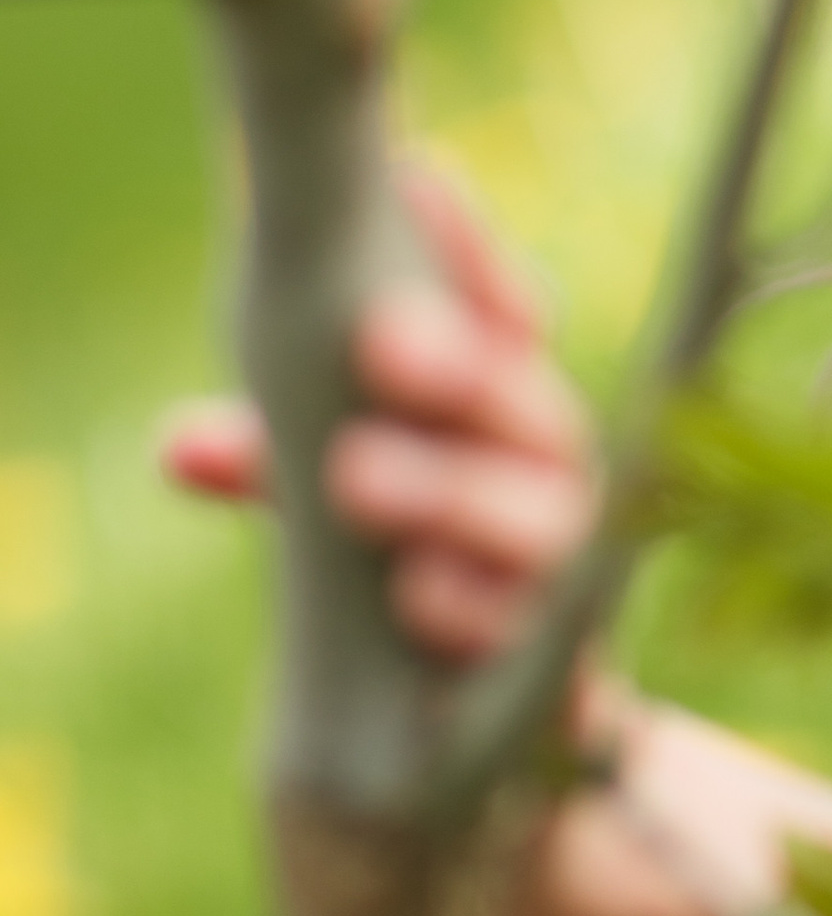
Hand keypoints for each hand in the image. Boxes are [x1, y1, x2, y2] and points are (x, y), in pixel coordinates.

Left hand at [161, 164, 596, 661]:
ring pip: (537, 514)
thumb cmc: (402, 568)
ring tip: (354, 475)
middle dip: (457, 368)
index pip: (509, 310)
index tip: (416, 186)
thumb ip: (280, 463)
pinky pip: (536, 631)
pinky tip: (413, 594)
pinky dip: (470, 608)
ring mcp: (564, 564)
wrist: (476, 728)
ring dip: (450, 492)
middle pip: (528, 404)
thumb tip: (182, 448)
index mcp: (505, 409)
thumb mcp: (333, 499)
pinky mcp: (566, 658)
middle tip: (381, 337)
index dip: (472, 252)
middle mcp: (548, 472)